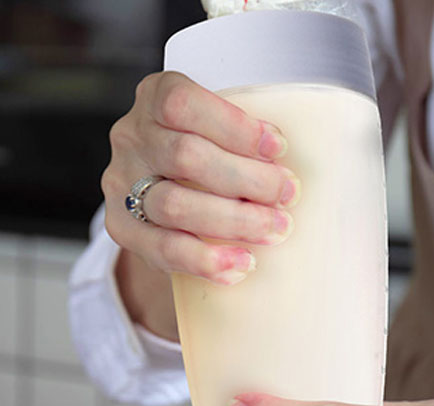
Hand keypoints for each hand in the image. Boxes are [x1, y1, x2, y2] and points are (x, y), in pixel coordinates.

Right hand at [102, 71, 298, 285]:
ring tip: (274, 230)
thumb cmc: (210, 160)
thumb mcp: (220, 134)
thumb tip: (297, 171)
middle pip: (187, 157)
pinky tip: (241, 264)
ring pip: (176, 205)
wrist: (166, 205)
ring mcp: (121, 184)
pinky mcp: (123, 229)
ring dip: (234, 220)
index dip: (235, 127)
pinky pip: (163, 249)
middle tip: (287, 195)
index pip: (183, 104)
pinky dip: (207, 260)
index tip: (278, 149)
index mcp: (155, 99)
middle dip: (247, 179)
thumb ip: (245, 141)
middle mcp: (132, 138)